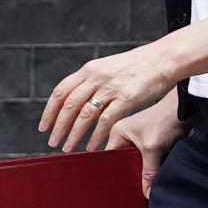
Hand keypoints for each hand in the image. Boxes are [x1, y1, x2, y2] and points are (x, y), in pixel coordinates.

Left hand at [40, 42, 179, 153]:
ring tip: (68, 148)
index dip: (49, 111)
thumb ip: (92, 81)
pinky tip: (92, 147)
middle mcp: (96, 77)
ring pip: (84, 115)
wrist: (163, 59)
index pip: (61, 91)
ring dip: (73, 134)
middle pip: (69, 105)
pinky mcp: (126, 98)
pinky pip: (105, 121)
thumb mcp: (108, 67)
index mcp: (89, 69)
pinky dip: (96, 136)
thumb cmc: (138, 66)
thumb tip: (78, 99)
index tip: (43, 127)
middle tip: (52, 142)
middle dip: (58, 126)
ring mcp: (111, 88)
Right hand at [107, 89, 185, 196]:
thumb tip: (147, 193)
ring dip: (143, 171)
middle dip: (131, 174)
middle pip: (124, 163)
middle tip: (133, 189)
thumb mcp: (152, 149)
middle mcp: (125, 137)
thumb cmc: (165, 118)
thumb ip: (148, 173)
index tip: (118, 188)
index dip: (114, 173)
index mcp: (117, 133)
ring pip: (137, 163)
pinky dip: (152, 168)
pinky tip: (154, 177)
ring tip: (144, 184)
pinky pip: (148, 161)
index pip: (109, 158)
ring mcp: (139, 140)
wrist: (186, 110)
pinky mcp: (152, 144)